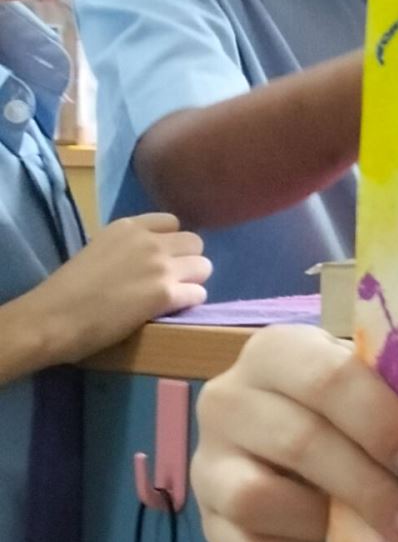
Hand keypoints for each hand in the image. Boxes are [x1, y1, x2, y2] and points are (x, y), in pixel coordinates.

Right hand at [38, 213, 209, 356]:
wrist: (49, 319)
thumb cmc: (65, 291)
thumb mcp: (97, 250)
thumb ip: (126, 248)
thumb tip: (147, 258)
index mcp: (127, 227)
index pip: (173, 222)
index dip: (171, 243)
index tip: (160, 259)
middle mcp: (149, 241)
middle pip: (195, 243)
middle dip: (187, 262)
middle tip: (170, 281)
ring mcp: (160, 266)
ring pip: (204, 267)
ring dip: (192, 282)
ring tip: (171, 297)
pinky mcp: (166, 294)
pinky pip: (198, 294)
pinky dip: (188, 304)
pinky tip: (169, 311)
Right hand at [194, 325, 397, 541]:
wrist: (297, 439)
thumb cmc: (353, 404)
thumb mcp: (374, 386)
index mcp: (277, 351)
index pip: (329, 379)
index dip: (384, 426)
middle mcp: (228, 399)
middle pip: (300, 443)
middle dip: (372, 488)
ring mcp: (207, 462)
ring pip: (258, 500)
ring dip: (331, 525)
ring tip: (382, 536)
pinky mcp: (205, 521)